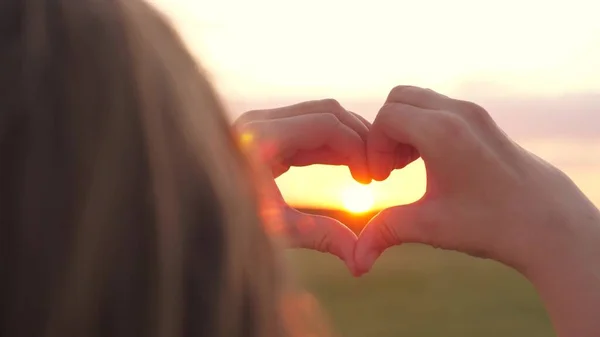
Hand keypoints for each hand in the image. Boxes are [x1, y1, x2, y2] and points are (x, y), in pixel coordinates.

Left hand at [234, 99, 370, 271]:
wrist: (191, 209)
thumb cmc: (226, 221)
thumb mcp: (275, 229)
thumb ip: (320, 236)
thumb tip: (360, 262)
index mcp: (261, 139)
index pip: (327, 125)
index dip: (358, 148)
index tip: (372, 180)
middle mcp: (260, 122)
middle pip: (327, 112)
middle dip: (359, 138)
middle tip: (376, 173)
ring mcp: (261, 122)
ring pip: (320, 115)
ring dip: (348, 137)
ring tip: (367, 171)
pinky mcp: (264, 131)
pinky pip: (308, 126)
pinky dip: (332, 142)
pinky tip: (349, 166)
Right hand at [355, 85, 599, 275]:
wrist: (548, 222)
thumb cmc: (491, 223)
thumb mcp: (431, 227)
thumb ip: (386, 231)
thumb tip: (357, 259)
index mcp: (441, 132)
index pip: (386, 117)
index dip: (373, 146)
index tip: (380, 179)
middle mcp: (457, 113)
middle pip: (399, 98)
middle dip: (385, 131)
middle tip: (390, 168)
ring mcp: (473, 113)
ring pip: (420, 100)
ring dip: (404, 127)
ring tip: (406, 165)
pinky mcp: (482, 121)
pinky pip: (439, 108)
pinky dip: (423, 127)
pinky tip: (429, 162)